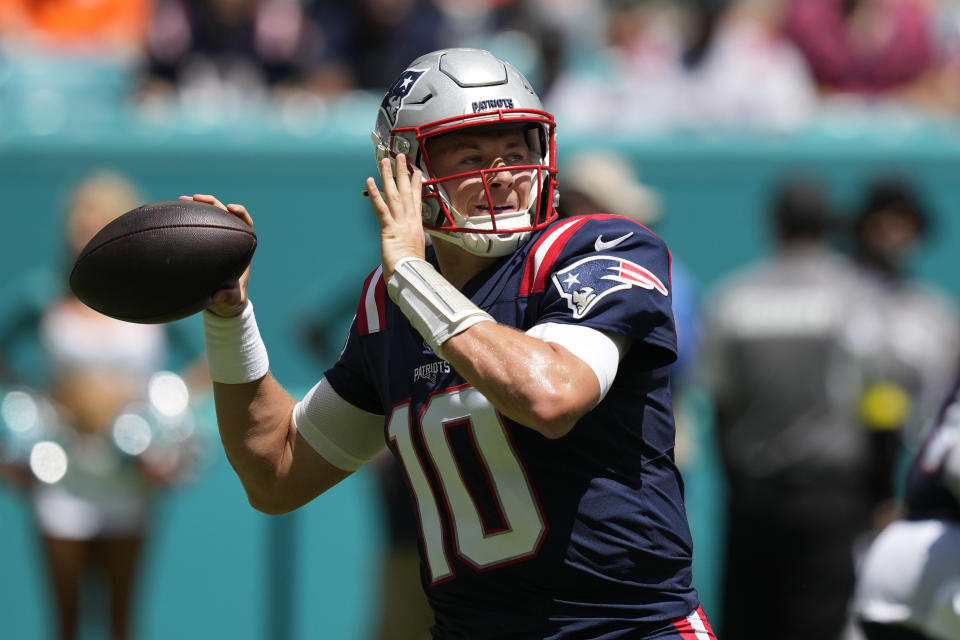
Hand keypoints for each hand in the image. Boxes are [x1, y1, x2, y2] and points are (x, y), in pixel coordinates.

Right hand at [179, 194, 252, 317]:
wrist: (219, 303)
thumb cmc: (229, 300)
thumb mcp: (231, 301)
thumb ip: (228, 298)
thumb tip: (219, 294)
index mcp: (241, 248)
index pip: (245, 223)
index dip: (240, 213)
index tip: (231, 208)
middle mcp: (228, 240)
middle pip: (223, 213)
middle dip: (211, 202)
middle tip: (197, 198)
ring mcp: (213, 239)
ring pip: (206, 216)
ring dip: (195, 206)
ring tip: (180, 200)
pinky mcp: (200, 243)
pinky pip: (192, 228)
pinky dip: (182, 221)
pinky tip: (168, 217)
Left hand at [366, 153, 425, 281]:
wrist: (410, 277)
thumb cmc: (411, 270)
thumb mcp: (413, 254)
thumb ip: (410, 246)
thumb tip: (409, 247)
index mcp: (416, 227)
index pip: (417, 201)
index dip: (417, 185)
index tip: (418, 172)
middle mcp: (410, 221)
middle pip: (406, 192)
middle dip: (403, 173)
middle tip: (400, 156)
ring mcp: (400, 223)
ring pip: (394, 195)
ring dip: (388, 176)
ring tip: (384, 161)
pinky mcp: (389, 229)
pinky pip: (381, 208)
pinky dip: (375, 194)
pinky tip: (370, 181)